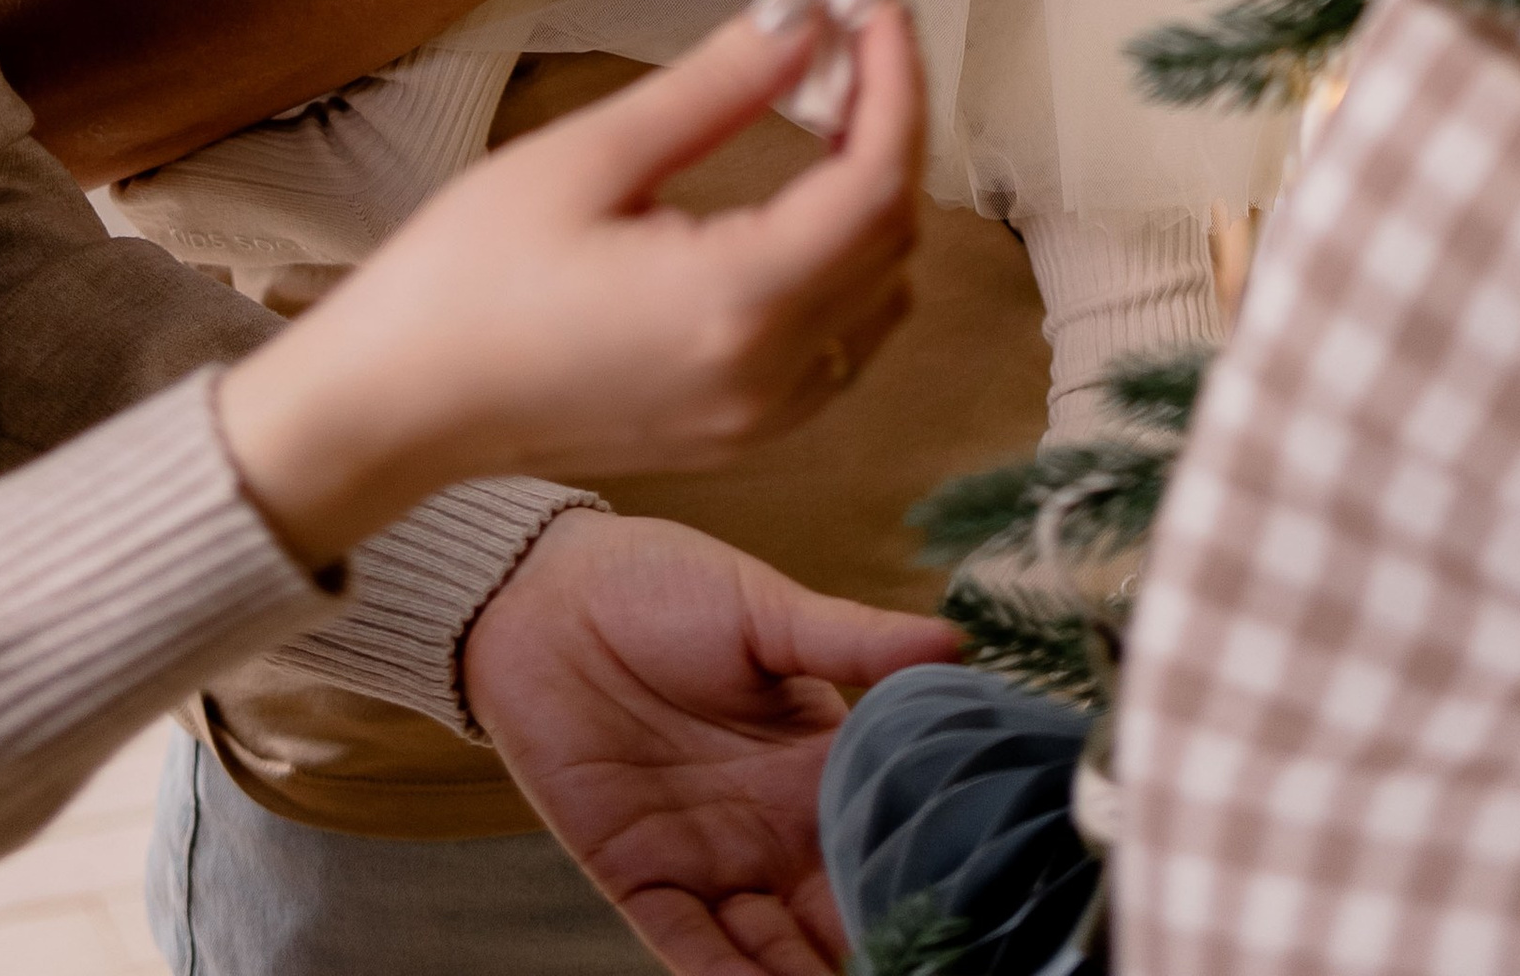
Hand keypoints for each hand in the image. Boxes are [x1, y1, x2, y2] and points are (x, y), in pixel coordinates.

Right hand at [216, 0, 924, 568]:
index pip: (874, 185)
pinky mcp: (736, 435)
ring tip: (823, 113)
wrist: (394, 406)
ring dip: (872, 202)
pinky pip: (840, 346)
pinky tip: (792, 206)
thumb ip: (716, 87)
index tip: (876, 8)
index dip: (895, 86)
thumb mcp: (589, 156)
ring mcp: (758, 422)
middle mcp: (769, 379)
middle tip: (847, 42)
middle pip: (892, 241)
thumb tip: (807, 16)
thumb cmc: (465, 280)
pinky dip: (844, 268)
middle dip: (889, 131)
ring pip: (880, 299)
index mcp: (734, 306)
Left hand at [464, 511, 948, 972]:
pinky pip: (689, 947)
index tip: (978, 922)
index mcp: (816, 766)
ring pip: (773, 953)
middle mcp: (771, 829)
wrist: (541, 593)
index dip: (924, 887)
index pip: (885, 844)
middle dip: (875, 955)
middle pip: (837, 918)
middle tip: (930, 974)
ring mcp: (707, 859)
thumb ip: (854, 642)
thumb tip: (957, 641)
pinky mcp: (639, 874)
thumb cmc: (657, 583)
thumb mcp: (766, 610)